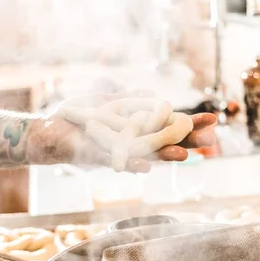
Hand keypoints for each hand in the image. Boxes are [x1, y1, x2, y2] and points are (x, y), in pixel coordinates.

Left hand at [27, 92, 216, 171]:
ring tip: (185, 156)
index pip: (167, 126)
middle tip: (211, 139)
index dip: (188, 124)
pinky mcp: (97, 156)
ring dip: (164, 157)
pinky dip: (132, 164)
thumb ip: (128, 100)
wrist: (47, 130)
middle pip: (163, 143)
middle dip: (186, 140)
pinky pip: (117, 162)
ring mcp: (115, 151)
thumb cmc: (75, 117)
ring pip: (144, 156)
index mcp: (133, 128)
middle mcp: (129, 142)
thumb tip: (152, 94)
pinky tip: (148, 166)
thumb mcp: (104, 102)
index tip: (213, 119)